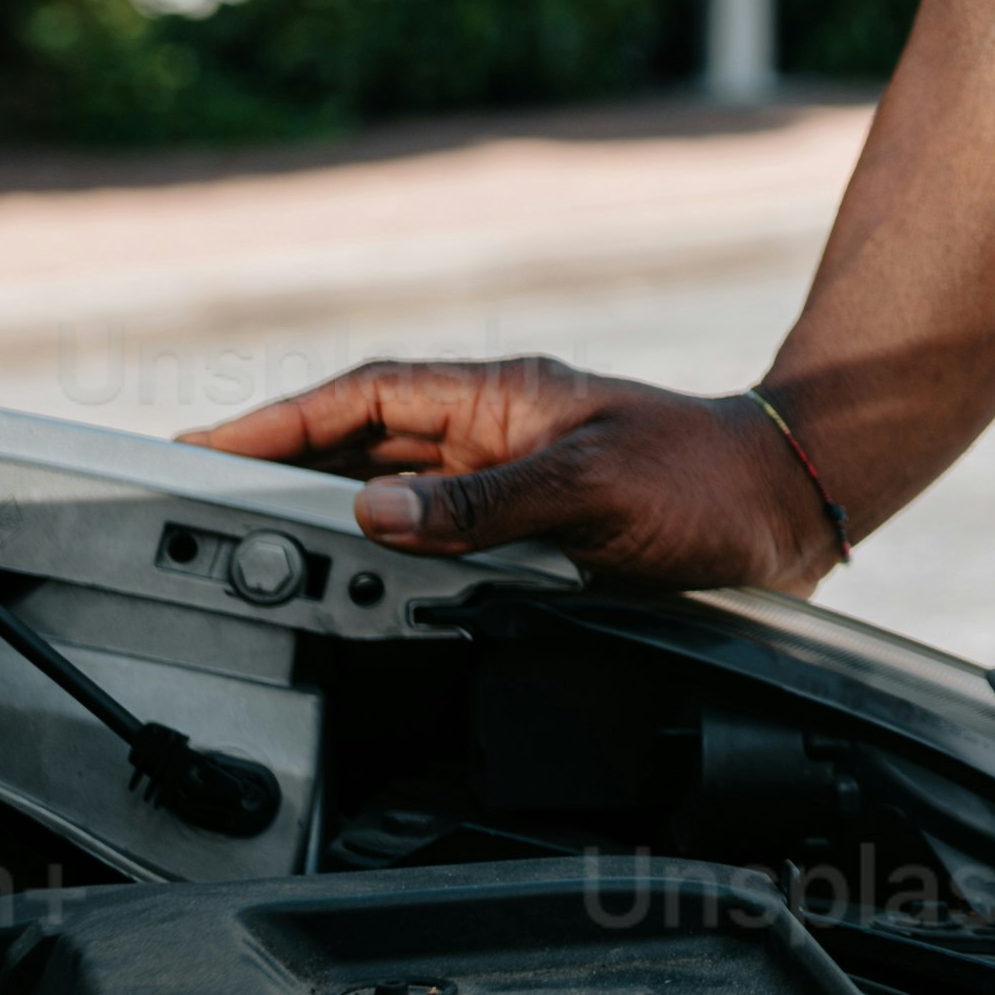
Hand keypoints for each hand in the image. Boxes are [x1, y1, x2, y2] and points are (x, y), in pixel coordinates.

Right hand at [195, 356, 839, 585]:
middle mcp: (492, 439)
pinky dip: (393, 571)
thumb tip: (379, 518)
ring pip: (393, 506)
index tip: (207, 445)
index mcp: (496, 398)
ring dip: (334, 530)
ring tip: (261, 558)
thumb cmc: (706, 476)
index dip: (279, 422)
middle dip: (283, 478)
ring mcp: (508, 490)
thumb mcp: (591, 488)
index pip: (361, 399)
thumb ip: (484, 506)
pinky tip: (361, 596)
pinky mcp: (531, 541)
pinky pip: (438, 550)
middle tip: (203, 511)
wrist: (791, 509)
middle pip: (361, 453)